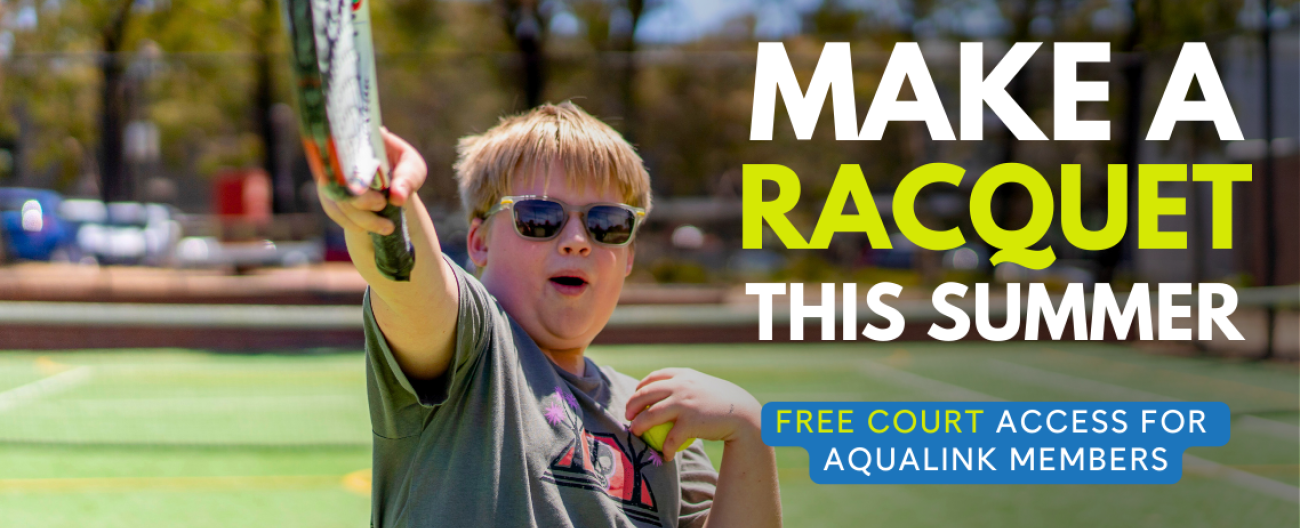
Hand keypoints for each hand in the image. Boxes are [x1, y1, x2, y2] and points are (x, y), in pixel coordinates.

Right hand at [316, 128, 426, 234]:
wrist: (392, 186)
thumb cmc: (404, 171)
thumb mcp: (413, 170)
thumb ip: (408, 179)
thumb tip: (396, 197)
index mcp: (362, 138)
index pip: (349, 144)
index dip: (355, 167)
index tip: (372, 189)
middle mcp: (341, 154)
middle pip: (341, 178)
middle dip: (362, 199)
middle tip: (382, 205)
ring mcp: (332, 174)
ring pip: (338, 198)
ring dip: (361, 217)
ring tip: (387, 227)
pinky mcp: (330, 193)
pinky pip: (334, 210)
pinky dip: (350, 222)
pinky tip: (366, 229)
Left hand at [624, 368, 761, 461]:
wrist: (743, 415)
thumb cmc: (724, 403)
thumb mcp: (704, 386)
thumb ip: (687, 386)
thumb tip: (669, 394)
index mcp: (684, 375)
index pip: (654, 377)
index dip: (641, 387)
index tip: (636, 396)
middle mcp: (681, 386)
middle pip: (645, 394)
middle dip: (631, 405)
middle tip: (628, 416)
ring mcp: (684, 403)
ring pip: (650, 416)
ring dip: (638, 425)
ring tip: (635, 433)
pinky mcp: (689, 422)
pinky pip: (670, 439)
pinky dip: (665, 449)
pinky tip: (665, 455)